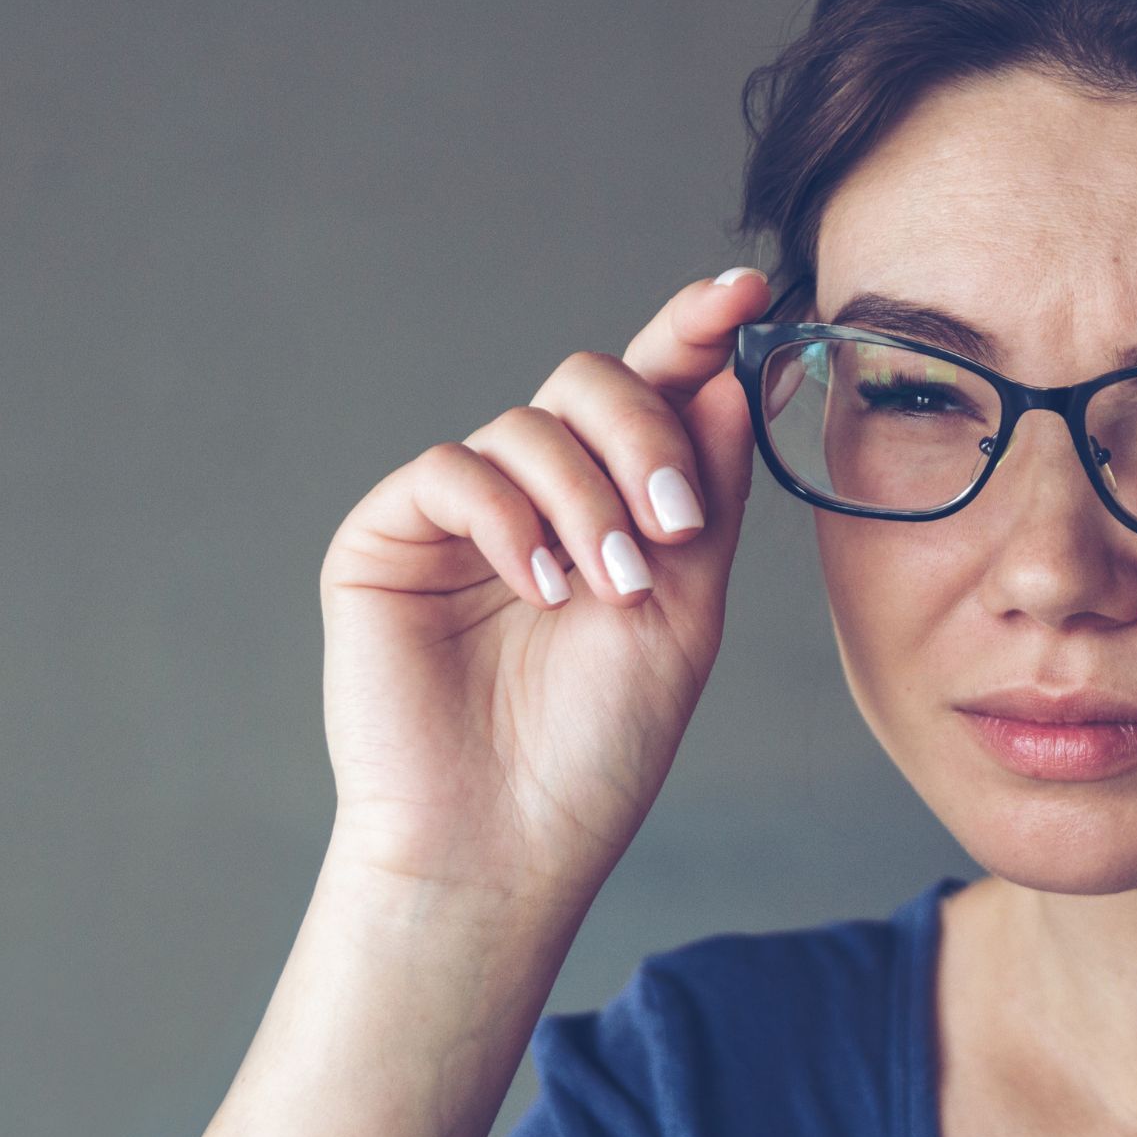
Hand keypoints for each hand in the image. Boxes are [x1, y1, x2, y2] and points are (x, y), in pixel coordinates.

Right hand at [316, 268, 769, 906]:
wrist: (508, 843)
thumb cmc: (599, 746)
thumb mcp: (687, 611)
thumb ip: (707, 494)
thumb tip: (733, 377)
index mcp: (613, 506)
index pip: (653, 393)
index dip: (694, 332)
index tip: (748, 293)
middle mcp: (538, 496)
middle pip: (589, 383)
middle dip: (645, 433)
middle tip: (676, 523)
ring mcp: (462, 514)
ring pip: (527, 426)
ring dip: (587, 499)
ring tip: (610, 591)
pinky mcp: (389, 538)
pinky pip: (453, 471)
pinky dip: (511, 517)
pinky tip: (542, 587)